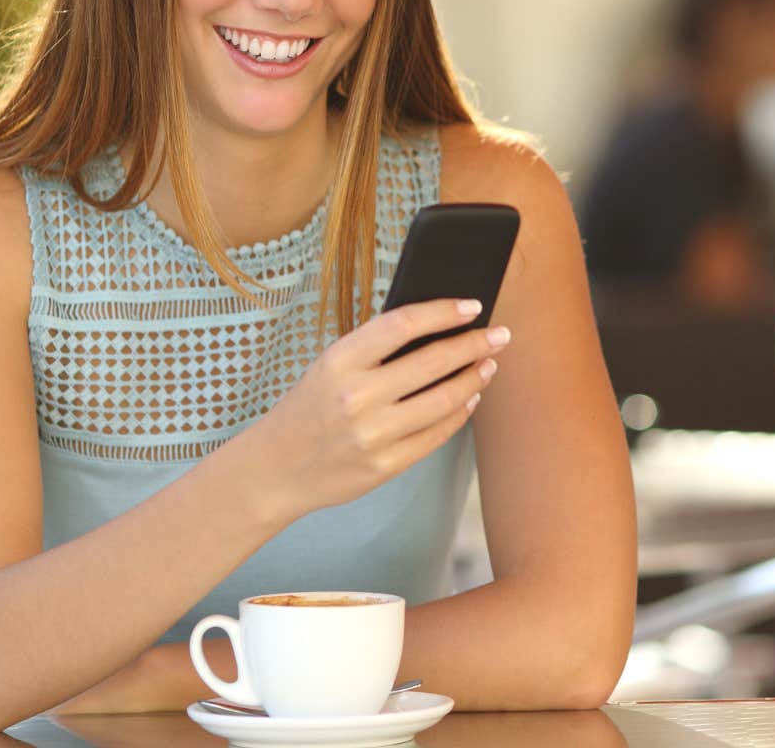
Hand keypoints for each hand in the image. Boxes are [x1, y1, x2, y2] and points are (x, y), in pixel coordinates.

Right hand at [258, 299, 508, 517]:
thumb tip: (439, 327)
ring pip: (444, 399)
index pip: (403, 324)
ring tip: (489, 364)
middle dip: (475, 345)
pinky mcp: (385, 465)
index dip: (443, 311)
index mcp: (339, 361)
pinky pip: (437, 434)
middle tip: (500, 335)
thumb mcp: (330, 367)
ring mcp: (372, 434)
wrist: (275, 468)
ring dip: (475, 378)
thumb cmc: (309, 407)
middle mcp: (356, 396)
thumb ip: (375, 349)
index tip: (472, 305)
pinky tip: (470, 398)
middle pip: (433, 361)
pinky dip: (460, 413)